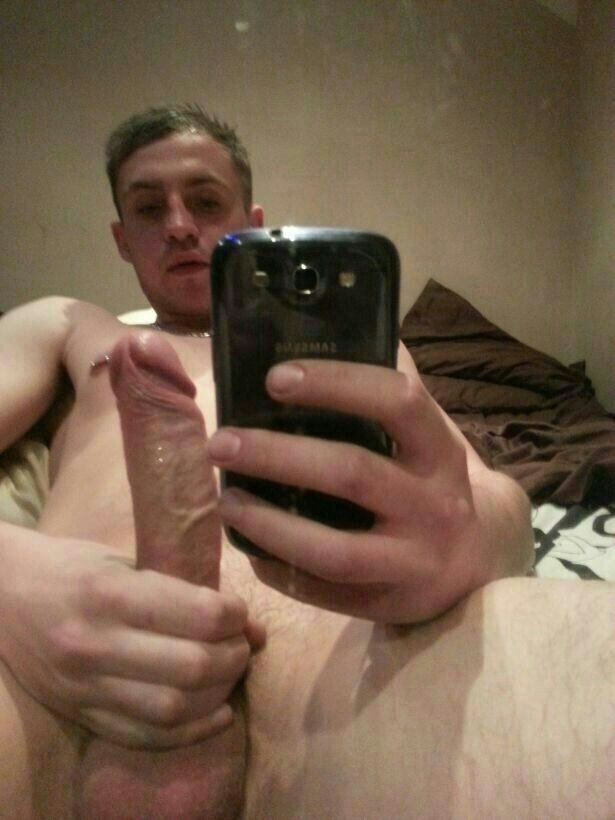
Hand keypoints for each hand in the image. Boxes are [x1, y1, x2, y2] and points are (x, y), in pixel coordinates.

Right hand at [0, 333, 263, 747]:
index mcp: (109, 593)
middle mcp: (95, 643)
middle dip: (234, 657)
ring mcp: (84, 685)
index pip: (199, 614)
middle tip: (245, 645)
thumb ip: (176, 589)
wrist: (2, 596)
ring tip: (231, 674)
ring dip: (218, 694)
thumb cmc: (69, 568)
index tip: (243, 613)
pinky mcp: (78, 713)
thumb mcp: (119, 563)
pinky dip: (189, 732)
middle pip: (192, 666)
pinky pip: (144, 736)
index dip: (236, 616)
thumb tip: (244, 619)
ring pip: (172, 708)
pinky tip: (216, 714)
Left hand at [206, 348, 531, 623]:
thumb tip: (348, 324)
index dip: (337, 383)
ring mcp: (414, 559)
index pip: (397, 402)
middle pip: (351, 473)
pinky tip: (250, 549)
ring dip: (268, 524)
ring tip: (225, 501)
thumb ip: (393, 390)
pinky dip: (280, 569)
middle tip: (220, 442)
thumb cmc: (435, 482)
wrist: (481, 559)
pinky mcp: (392, 602)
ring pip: (332, 548)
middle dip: (277, 455)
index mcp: (440, 449)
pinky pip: (324, 590)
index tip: (276, 378)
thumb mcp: (429, 436)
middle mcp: (434, 503)